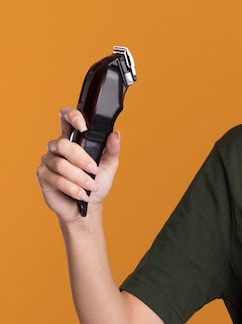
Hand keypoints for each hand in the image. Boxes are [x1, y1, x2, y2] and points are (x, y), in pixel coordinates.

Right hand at [36, 107, 120, 222]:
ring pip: (60, 164)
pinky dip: (72, 188)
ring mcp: (48, 161)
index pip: (66, 118)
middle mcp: (58, 147)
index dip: (71, 116)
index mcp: (74, 139)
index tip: (83, 126)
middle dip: (82, 159)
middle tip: (95, 171)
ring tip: (90, 187)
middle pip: (63, 144)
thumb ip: (112, 150)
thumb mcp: (109, 166)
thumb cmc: (97, 184)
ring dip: (79, 177)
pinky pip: (56, 179)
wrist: (87, 207)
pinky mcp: (43, 175)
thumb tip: (115, 134)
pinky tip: (81, 194)